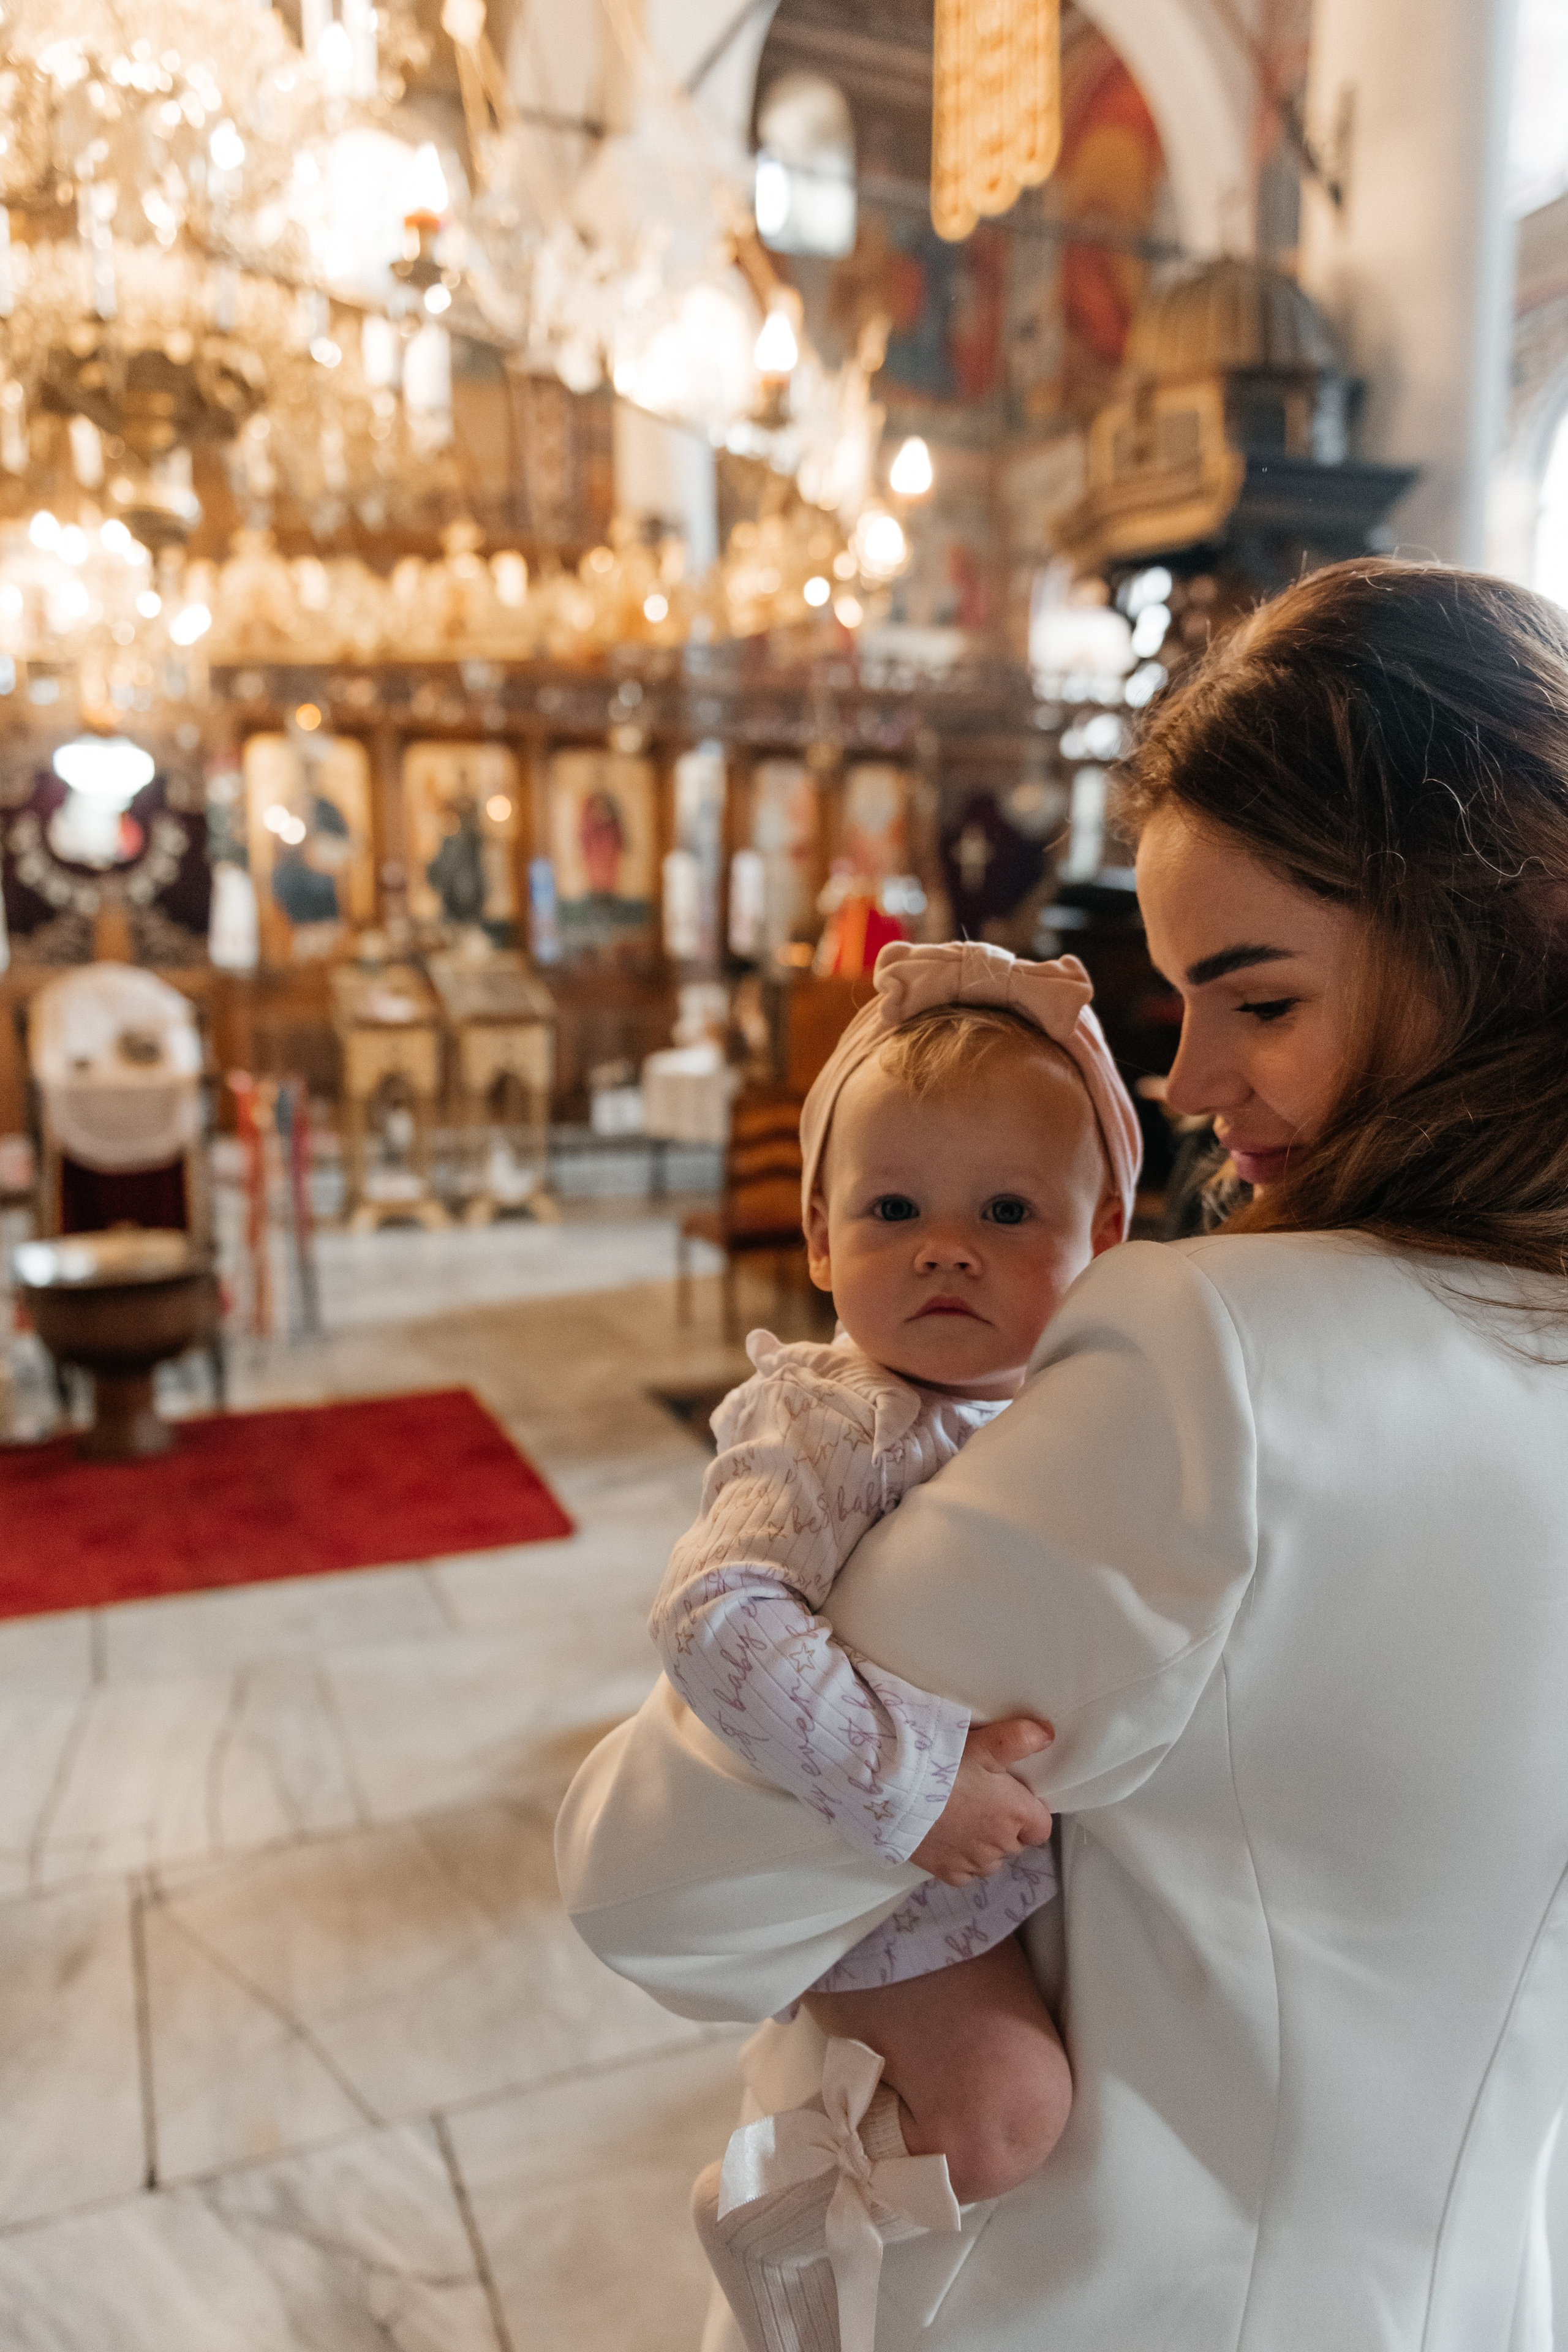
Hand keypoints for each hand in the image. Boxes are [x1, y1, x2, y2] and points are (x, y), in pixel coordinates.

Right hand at [909, 1718, 1054, 1886]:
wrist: (898, 1794)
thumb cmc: (945, 1767)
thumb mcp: (986, 1744)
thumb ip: (1021, 1738)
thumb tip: (1048, 1734)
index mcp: (1016, 1814)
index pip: (1041, 1827)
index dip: (1030, 1813)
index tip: (1011, 1798)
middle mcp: (1001, 1845)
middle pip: (1015, 1842)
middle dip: (1005, 1827)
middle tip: (980, 1801)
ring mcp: (975, 1863)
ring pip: (991, 1860)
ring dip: (984, 1845)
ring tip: (962, 1819)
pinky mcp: (949, 1873)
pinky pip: (965, 1873)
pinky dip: (961, 1860)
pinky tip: (948, 1838)